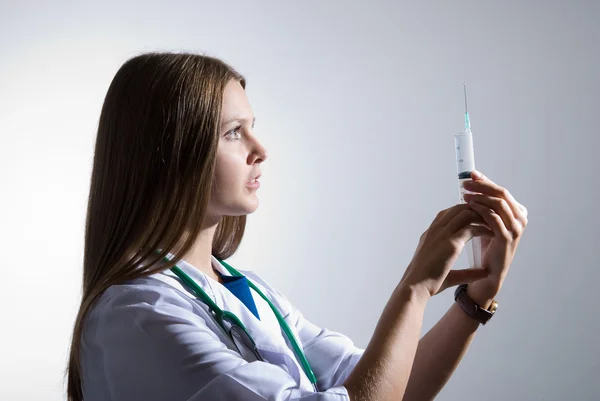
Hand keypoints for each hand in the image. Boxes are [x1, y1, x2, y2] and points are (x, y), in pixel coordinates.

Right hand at [400, 203, 494, 298]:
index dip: (463, 213)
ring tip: (494, 225)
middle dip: (476, 210)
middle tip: (490, 219)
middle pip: (458, 208)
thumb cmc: (426, 283)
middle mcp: (435, 230)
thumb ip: (466, 271)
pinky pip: (471, 227)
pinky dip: (483, 228)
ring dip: (481, 217)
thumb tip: (484, 273)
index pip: (447, 213)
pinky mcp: (451, 243)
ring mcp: (442, 234)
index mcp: (430, 234)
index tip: (477, 220)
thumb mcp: (446, 272)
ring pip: (466, 213)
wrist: (415, 287)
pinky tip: (492, 234)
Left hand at [462, 170, 527, 299]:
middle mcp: (520, 218)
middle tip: (465, 183)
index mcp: (518, 212)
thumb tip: (472, 179)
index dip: (485, 181)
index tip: (470, 175)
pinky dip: (480, 210)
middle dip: (482, 186)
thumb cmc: (485, 244)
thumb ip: (483, 202)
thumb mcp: (486, 220)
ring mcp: (516, 228)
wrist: (487, 272)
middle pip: (501, 194)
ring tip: (464, 196)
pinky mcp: (507, 238)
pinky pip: (494, 218)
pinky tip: (469, 207)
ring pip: (499, 204)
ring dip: (480, 197)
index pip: (501, 190)